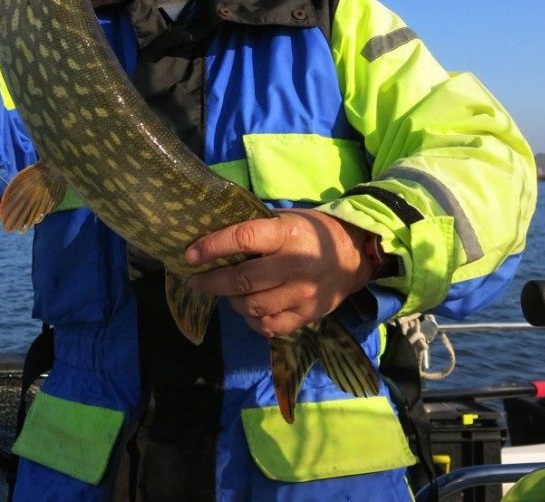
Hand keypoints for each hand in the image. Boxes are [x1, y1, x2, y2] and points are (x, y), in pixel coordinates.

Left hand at [185, 209, 372, 337]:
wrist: (355, 255)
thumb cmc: (312, 231)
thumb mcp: (286, 218)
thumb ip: (255, 227)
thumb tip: (210, 235)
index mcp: (286, 234)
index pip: (243, 238)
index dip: (212, 247)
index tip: (189, 255)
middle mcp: (295, 265)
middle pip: (242, 280)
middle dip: (211, 282)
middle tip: (195, 281)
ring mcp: (303, 294)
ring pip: (252, 306)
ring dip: (231, 301)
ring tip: (225, 292)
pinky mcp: (308, 315)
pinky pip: (270, 326)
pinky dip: (251, 321)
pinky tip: (247, 310)